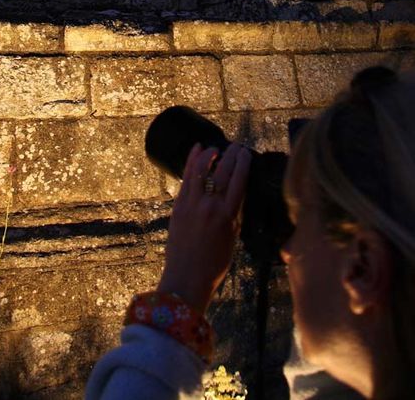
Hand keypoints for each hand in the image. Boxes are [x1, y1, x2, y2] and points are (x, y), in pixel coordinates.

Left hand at [157, 141, 250, 313]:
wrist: (186, 278)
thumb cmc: (214, 264)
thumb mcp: (233, 238)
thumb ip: (235, 214)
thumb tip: (237, 194)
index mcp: (228, 216)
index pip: (238, 181)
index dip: (243, 164)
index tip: (247, 153)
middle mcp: (210, 206)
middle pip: (222, 172)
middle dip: (231, 155)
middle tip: (237, 147)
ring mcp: (192, 204)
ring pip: (201, 170)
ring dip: (210, 155)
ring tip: (216, 148)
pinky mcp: (178, 205)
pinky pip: (186, 177)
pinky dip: (191, 160)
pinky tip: (197, 149)